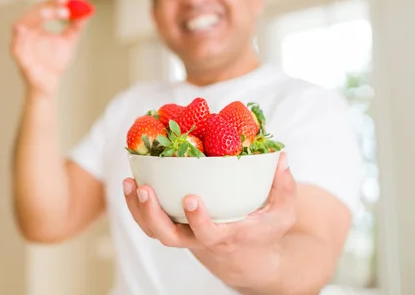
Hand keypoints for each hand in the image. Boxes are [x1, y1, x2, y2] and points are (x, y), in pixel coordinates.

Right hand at [11, 0, 89, 95]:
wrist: (50, 83)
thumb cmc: (55, 62)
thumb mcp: (69, 41)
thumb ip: (76, 27)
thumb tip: (87, 11)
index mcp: (36, 25)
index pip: (43, 8)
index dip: (53, 2)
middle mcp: (26, 31)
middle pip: (33, 13)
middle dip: (47, 8)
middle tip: (63, 7)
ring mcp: (20, 43)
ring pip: (22, 24)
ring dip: (35, 17)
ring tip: (48, 13)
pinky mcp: (18, 57)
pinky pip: (15, 46)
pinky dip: (17, 37)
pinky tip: (21, 28)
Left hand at [122, 152, 296, 289]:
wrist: (248, 259)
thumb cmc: (265, 232)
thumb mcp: (283, 214)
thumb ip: (284, 187)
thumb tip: (281, 156)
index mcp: (228, 237)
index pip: (210, 235)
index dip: (199, 220)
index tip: (191, 199)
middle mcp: (200, 240)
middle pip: (169, 236)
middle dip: (153, 214)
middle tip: (144, 189)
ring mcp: (184, 236)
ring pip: (154, 231)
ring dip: (138, 209)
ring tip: (130, 182)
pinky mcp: (175, 228)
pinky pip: (150, 222)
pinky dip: (136, 206)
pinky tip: (131, 182)